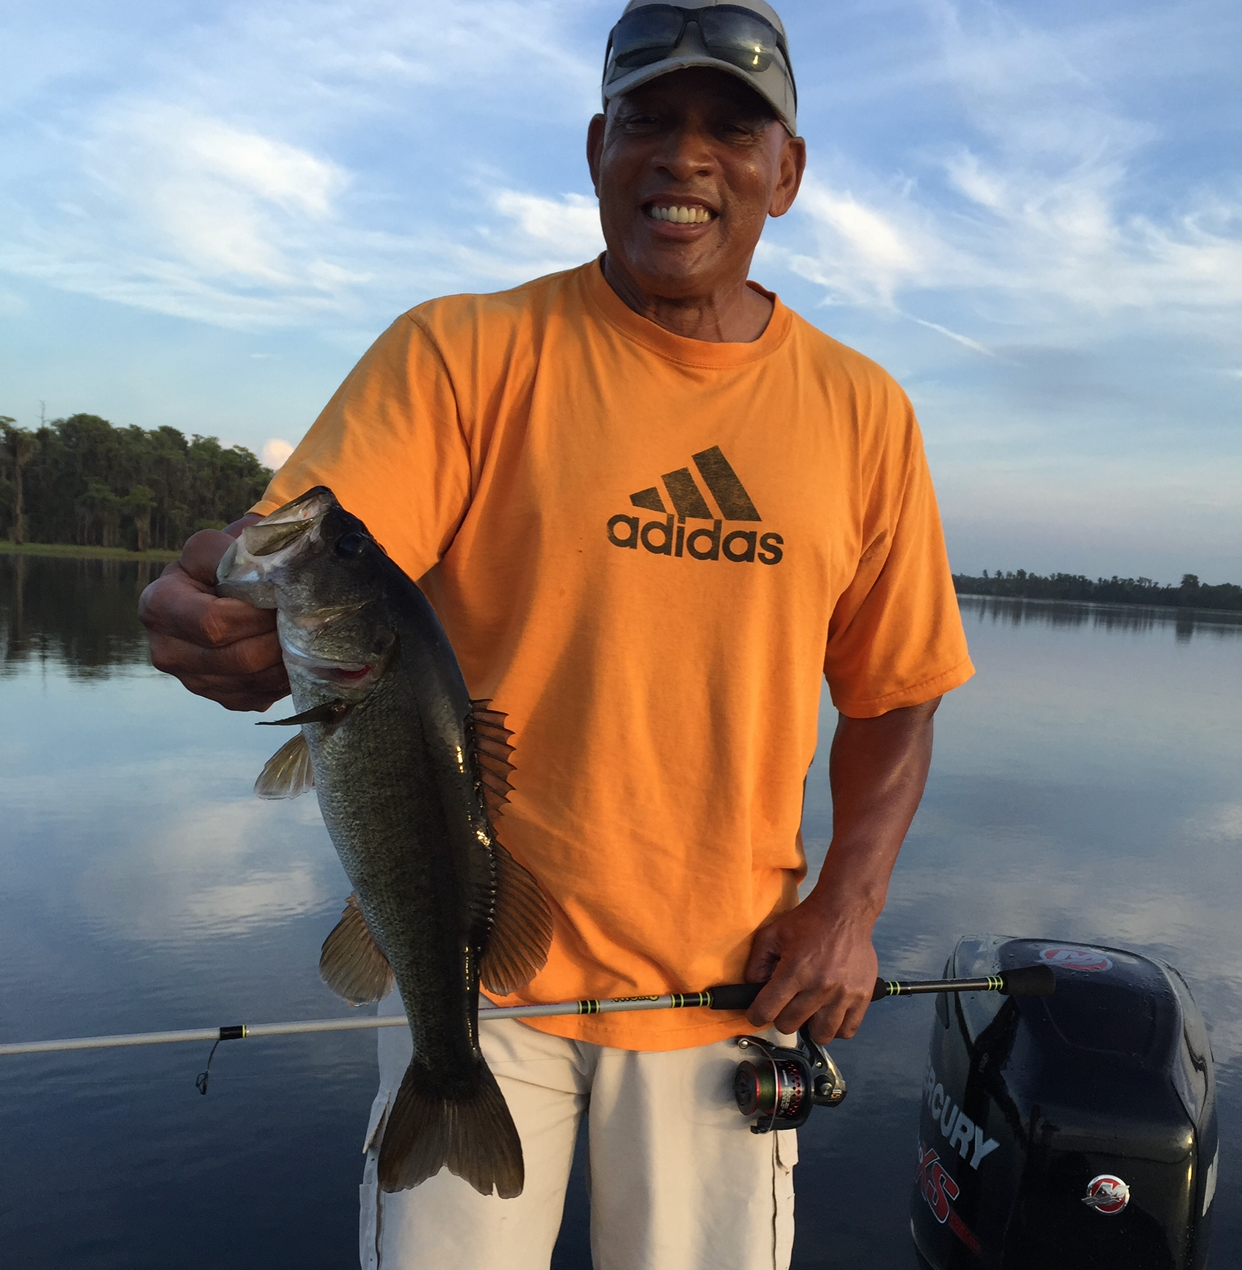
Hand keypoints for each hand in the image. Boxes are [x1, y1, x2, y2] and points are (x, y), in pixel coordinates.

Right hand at [138, 519, 288, 711]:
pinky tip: (295, 655)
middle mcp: (167, 650)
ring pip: (255, 681)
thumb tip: (274, 574)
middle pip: (239, 658)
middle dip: (279, 638)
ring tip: (307, 637)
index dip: (257, 615)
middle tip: (308, 620)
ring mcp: (192, 681)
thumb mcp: (219, 546)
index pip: (215, 622)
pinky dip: (285, 678)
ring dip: (288, 660)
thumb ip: (237, 556)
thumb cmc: (222, 562)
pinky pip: (261, 696)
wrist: (222, 588)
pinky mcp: (221, 698)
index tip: (285, 599)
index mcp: (159, 605)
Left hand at [743, 891, 878, 1043]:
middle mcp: (819, 986)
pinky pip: (847, 1030)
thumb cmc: (809, 921)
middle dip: (782, 1016)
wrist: (845, 911)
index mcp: (795, 971)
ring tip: (809, 1010)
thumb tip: (753, 989)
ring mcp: (843, 994)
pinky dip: (836, 1027)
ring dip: (810, 1026)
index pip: (767, 1012)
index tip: (758, 1013)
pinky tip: (829, 1012)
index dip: (756, 1015)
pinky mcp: (862, 996)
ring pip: (820, 1035)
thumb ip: (756, 964)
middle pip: (789, 1026)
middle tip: (786, 1004)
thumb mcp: (771, 934)